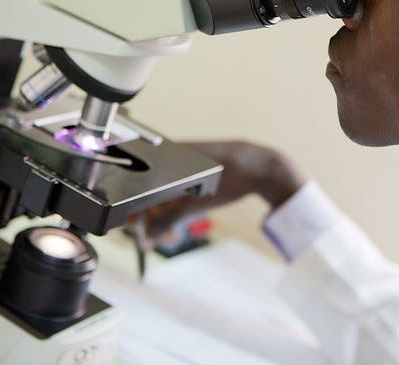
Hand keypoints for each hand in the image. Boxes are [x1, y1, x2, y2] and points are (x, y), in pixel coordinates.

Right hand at [145, 140, 305, 236]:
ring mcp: (183, 170)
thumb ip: (168, 219)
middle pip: (149, 192)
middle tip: (150, 241)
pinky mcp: (195, 179)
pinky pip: (175, 197)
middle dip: (149, 220)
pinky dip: (173, 213)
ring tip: (166, 239)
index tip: (135, 229)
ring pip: (163, 197)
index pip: (137, 183)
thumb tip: (147, 237)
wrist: (264, 170)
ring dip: (161, 220)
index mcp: (168, 158)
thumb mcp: (197, 202)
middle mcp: (172, 161)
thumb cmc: (232, 175)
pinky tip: (174, 229)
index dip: (134, 208)